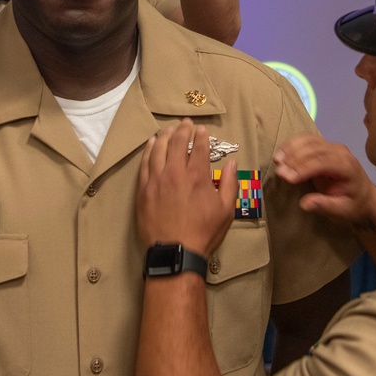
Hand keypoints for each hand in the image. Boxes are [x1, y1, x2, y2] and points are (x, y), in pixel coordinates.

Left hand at [137, 118, 237, 254]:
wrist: (175, 252)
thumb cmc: (203, 232)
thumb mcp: (226, 210)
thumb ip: (230, 183)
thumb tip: (231, 163)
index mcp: (197, 176)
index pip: (199, 147)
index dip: (202, 136)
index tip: (202, 130)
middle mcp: (175, 173)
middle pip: (177, 143)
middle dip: (183, 130)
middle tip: (186, 123)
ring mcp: (156, 180)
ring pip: (158, 149)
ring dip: (164, 136)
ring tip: (168, 130)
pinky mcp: (143, 189)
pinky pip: (144, 163)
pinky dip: (148, 150)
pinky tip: (151, 144)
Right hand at [273, 135, 375, 227]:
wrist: (365, 197)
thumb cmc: (354, 205)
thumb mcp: (342, 211)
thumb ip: (325, 206)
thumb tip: (304, 204)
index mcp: (348, 167)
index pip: (324, 162)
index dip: (304, 168)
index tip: (287, 177)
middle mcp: (341, 152)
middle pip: (314, 149)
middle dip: (294, 159)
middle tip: (279, 172)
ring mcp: (333, 147)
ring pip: (309, 141)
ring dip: (291, 149)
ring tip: (277, 161)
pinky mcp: (325, 147)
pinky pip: (307, 140)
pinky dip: (293, 145)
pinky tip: (282, 153)